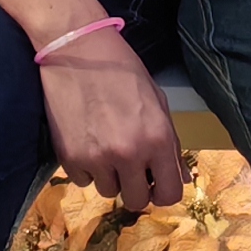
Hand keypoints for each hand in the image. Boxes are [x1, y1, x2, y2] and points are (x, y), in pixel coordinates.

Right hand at [38, 43, 182, 209]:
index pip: (169, 194)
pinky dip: (85, 167)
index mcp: (157, 138)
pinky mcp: (69, 157)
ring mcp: (96, 158)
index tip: (155, 184)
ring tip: (104, 145)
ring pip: (108, 191)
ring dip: (109, 175)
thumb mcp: (157, 101)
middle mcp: (128, 154)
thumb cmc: (122, 70)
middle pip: (136, 201)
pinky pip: (82, 180)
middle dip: (135, 187)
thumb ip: (170, 142)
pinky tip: (86, 140)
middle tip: (129, 167)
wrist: (76, 50)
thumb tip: (181, 177)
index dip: (163, 191)